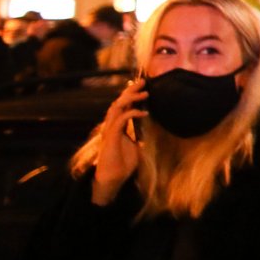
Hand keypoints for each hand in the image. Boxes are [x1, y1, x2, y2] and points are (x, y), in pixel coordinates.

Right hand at [92, 80, 146, 204]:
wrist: (113, 179)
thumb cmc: (123, 165)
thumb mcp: (135, 147)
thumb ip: (139, 137)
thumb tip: (149, 133)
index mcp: (117, 126)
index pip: (123, 105)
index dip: (131, 94)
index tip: (143, 86)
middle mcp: (112, 125)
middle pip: (119, 102)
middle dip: (130, 90)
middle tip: (143, 81)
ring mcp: (110, 130)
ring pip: (117, 107)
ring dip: (130, 98)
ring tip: (145, 92)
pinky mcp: (111, 137)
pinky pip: (120, 120)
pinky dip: (132, 113)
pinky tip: (144, 112)